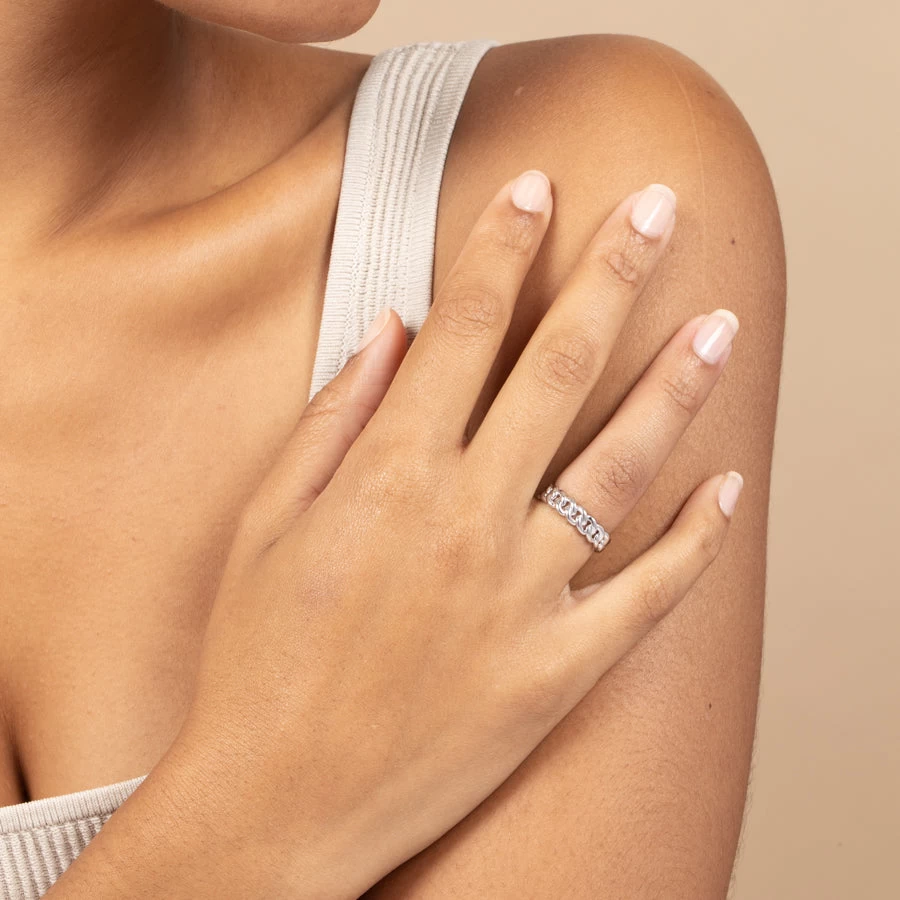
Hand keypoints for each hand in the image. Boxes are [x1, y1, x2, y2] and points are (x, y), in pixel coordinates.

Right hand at [172, 171, 742, 897]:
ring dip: (674, 385)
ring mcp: (523, 596)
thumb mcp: (264, 524)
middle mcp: (467, 520)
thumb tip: (393, 332)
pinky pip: (648, 593)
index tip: (535, 189)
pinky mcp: (558, 670)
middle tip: (656, 207)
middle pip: (558, 367)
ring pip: (621, 466)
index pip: (463, 327)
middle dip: (611, 272)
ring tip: (720, 326)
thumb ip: (333, 418)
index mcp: (389, 476)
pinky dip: (697, 538)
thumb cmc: (256, 659)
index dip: (501, 247)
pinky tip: (731, 487)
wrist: (277, 803)